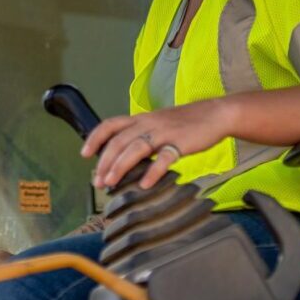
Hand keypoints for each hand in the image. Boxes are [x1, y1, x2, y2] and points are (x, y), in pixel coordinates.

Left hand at [80, 101, 232, 190]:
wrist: (215, 114)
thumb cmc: (187, 122)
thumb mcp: (159, 123)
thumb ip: (142, 135)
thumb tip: (124, 157)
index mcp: (141, 118)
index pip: (111, 124)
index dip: (95, 138)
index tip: (84, 154)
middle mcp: (148, 123)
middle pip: (119, 141)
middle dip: (105, 162)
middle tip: (97, 181)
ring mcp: (164, 132)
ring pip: (135, 148)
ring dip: (120, 166)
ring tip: (111, 183)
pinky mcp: (180, 143)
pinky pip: (164, 158)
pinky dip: (153, 171)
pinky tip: (144, 184)